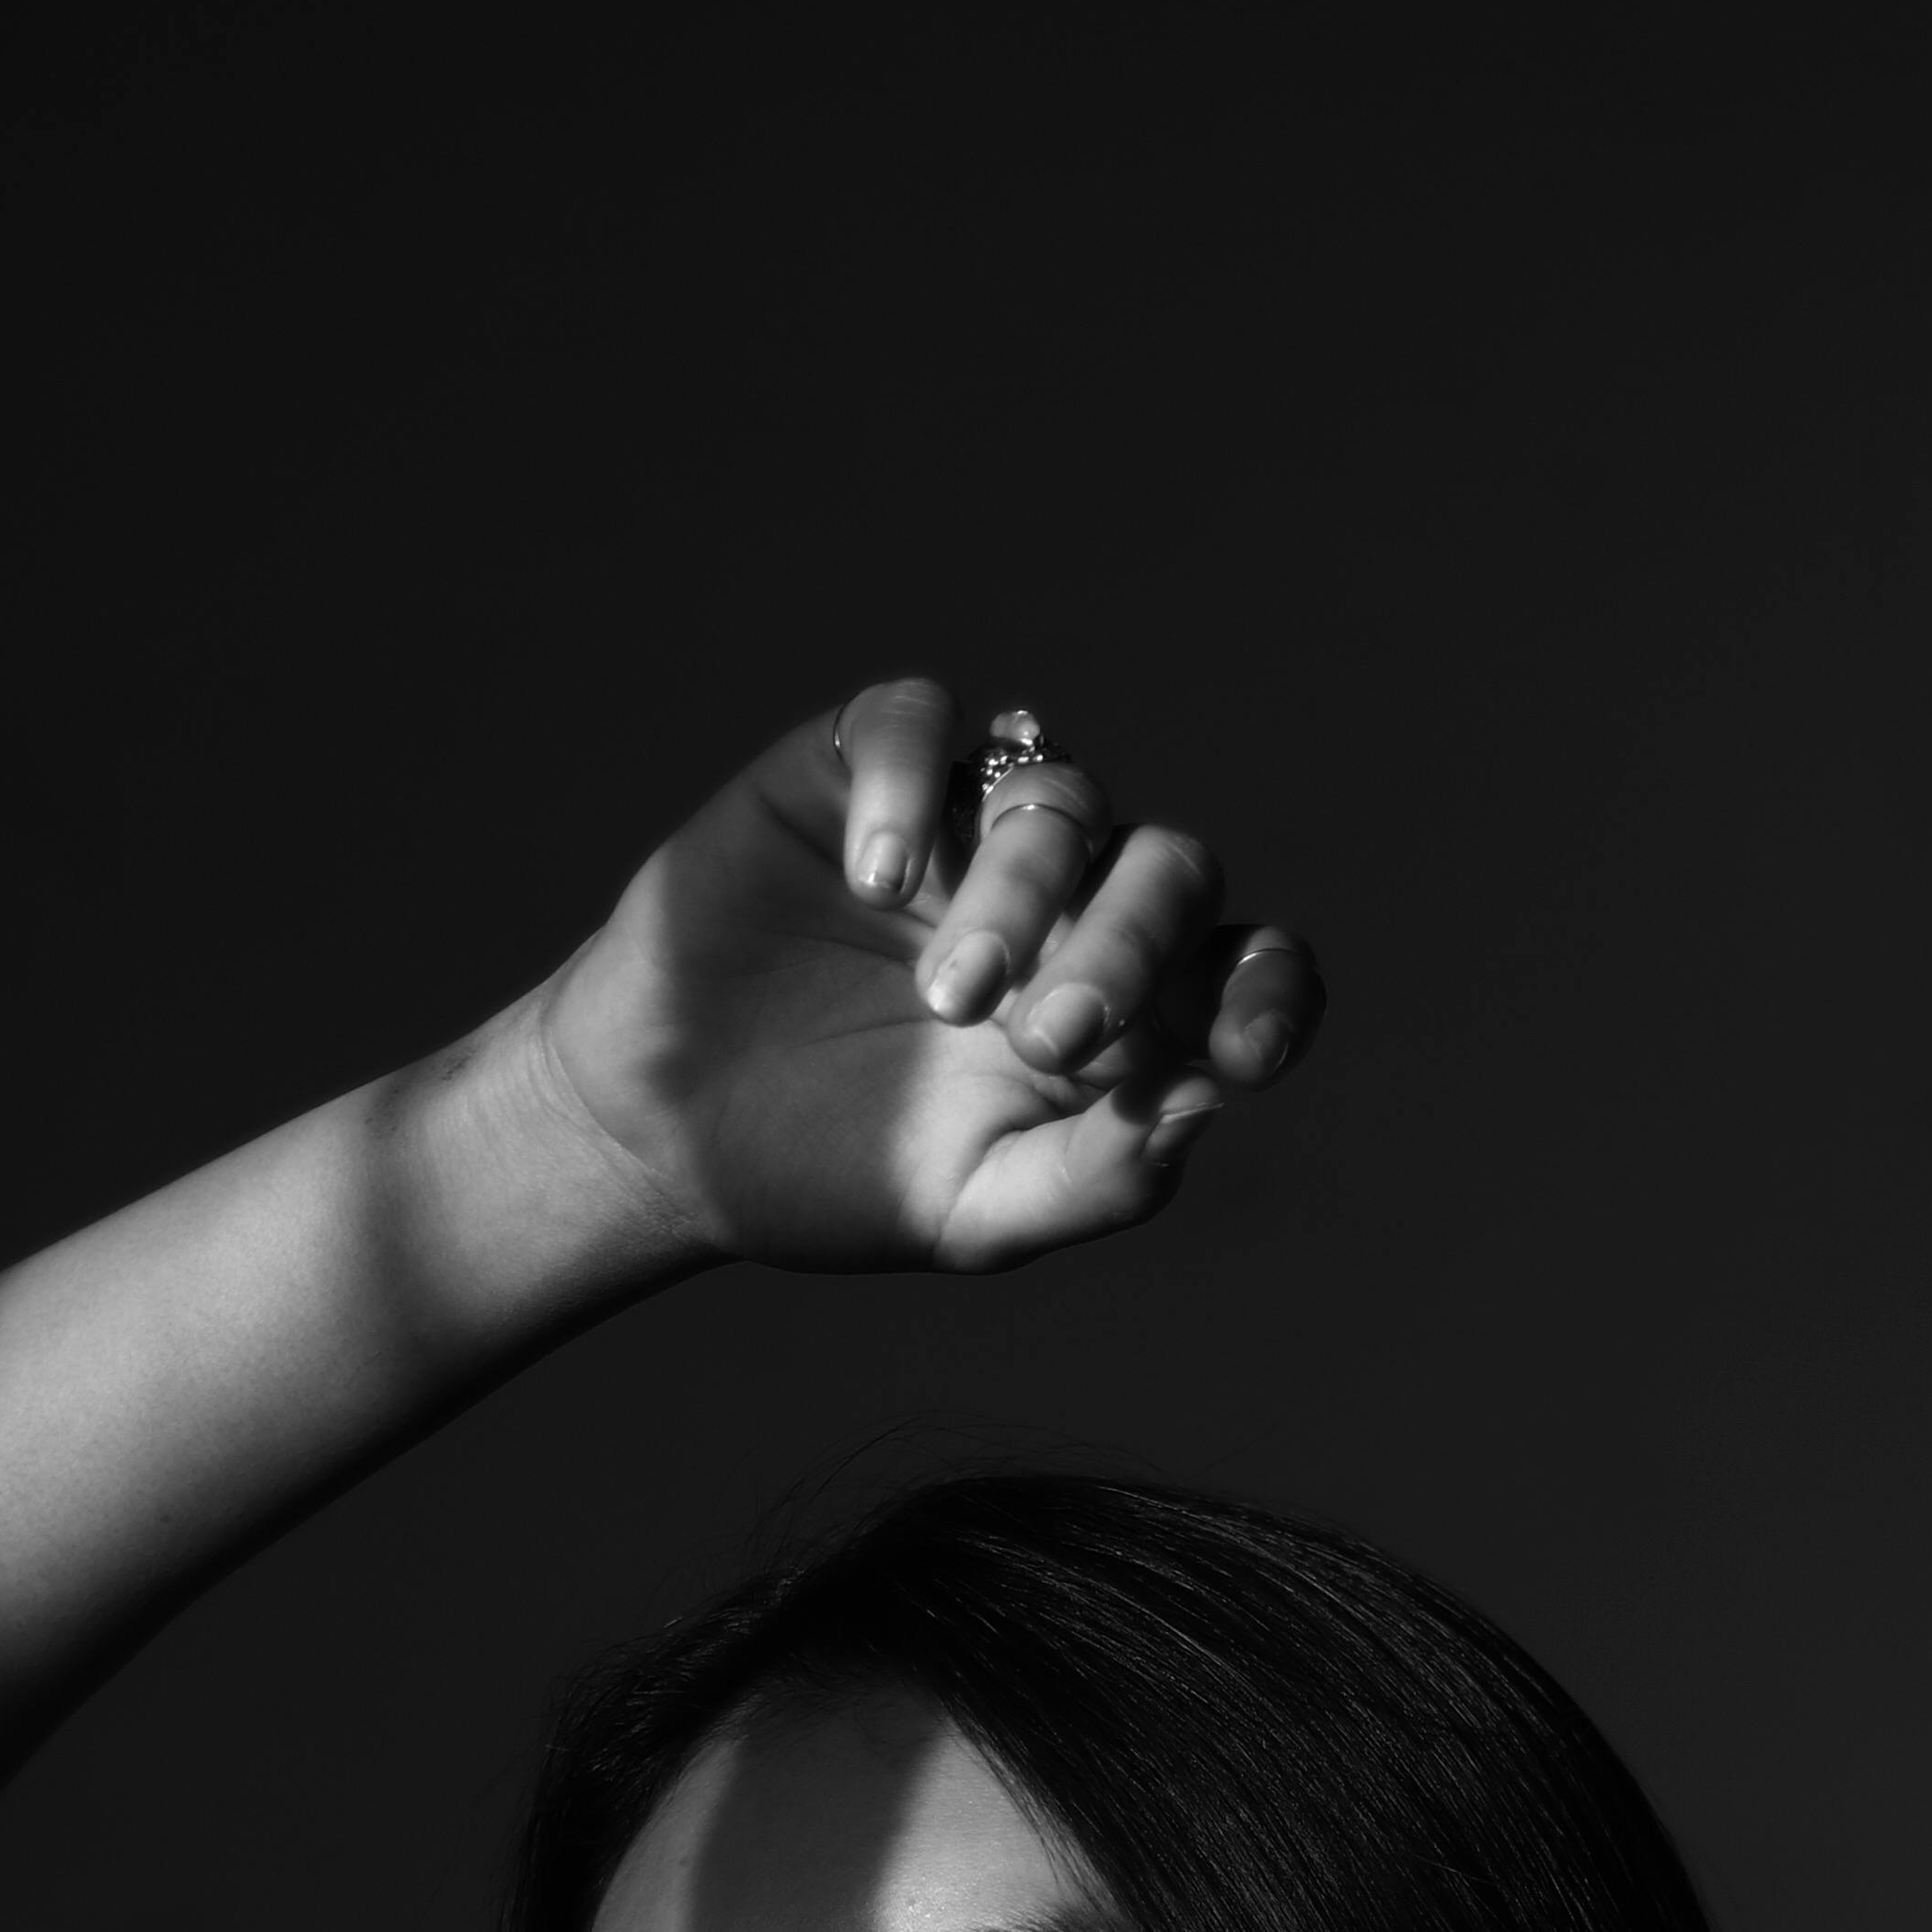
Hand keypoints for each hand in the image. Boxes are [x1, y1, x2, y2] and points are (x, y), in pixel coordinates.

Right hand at [522, 677, 1319, 1273]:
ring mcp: (962, 827)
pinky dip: (912, 781)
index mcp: (1118, 1011)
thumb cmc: (829, 1176)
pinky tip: (875, 879)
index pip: (1247, 965)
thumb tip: (1207, 1107)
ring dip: (1024, 889)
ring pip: (1060, 793)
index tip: (1243, 1054)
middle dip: (1129, 945)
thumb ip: (1095, 1181)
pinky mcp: (855, 770)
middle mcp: (1064, 903)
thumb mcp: (971, 1213)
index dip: (1273, 993)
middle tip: (1045, 1037)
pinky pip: (916, 718)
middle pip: (1170, 867)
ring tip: (947, 992)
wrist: (658, 1139)